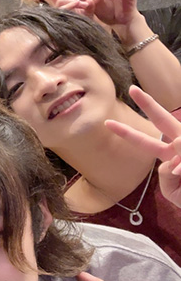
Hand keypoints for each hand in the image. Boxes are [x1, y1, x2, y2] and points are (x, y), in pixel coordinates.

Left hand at [105, 86, 180, 207]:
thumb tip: (173, 161)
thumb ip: (166, 176)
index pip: (145, 142)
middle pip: (162, 119)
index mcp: (169, 155)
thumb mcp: (172, 191)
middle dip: (148, 103)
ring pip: (178, 143)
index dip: (127, 133)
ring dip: (180, 164)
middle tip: (132, 89)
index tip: (108, 122)